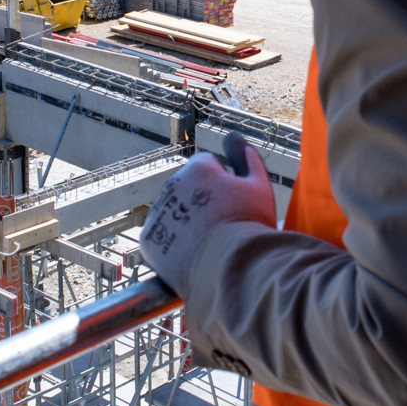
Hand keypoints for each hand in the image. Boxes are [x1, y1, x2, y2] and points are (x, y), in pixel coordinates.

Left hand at [139, 133, 275, 289]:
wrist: (230, 268)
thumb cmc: (249, 225)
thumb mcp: (258, 186)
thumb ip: (247, 157)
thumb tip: (234, 137)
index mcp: (198, 168)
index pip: (209, 165)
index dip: (224, 183)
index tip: (233, 203)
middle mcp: (172, 185)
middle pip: (188, 189)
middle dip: (201, 202)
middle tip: (223, 226)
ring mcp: (158, 214)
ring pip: (173, 213)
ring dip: (186, 223)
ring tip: (209, 244)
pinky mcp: (148, 241)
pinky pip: (160, 238)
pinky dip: (173, 245)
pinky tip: (193, 255)